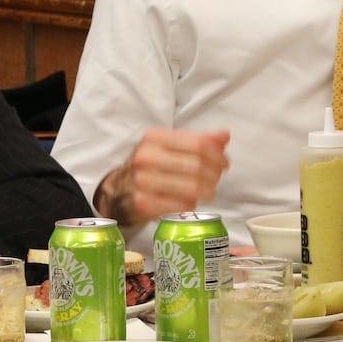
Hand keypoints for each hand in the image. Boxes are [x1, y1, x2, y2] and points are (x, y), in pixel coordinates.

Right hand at [95, 129, 229, 225]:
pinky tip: (190, 202)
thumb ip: (198, 140)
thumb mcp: (169, 147)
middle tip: (217, 179)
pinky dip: (191, 205)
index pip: (198, 143)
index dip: (217, 155)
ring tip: (208, 191)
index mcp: (154, 138)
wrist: (117, 190)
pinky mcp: (143, 204)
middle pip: (197, 166)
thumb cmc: (150, 166)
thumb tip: (224, 135)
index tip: (225, 163)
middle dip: (214, 174)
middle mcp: (146, 157)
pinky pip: (181, 206)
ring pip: (192, 187)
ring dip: (207, 191)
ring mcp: (142, 181)